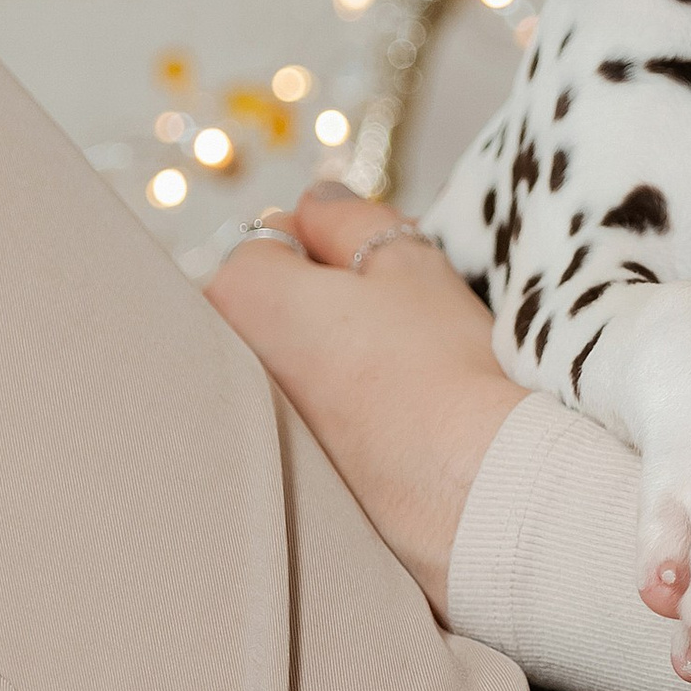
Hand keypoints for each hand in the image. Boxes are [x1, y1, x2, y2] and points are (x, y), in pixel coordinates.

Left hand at [206, 188, 521, 617]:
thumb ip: (345, 216)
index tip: (382, 266)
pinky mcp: (281, 474)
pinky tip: (390, 417)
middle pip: (273, 299)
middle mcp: (225, 359)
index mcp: (241, 292)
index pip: (275, 235)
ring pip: (291, 356)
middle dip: (323, 296)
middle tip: (396, 316)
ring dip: (332, 350)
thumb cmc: (438, 368)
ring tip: (399, 370)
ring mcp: (249, 423)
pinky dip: (339, 404)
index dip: (336, 242)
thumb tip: (315, 202)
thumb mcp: (403, 259)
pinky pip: (304, 412)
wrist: (465, 489)